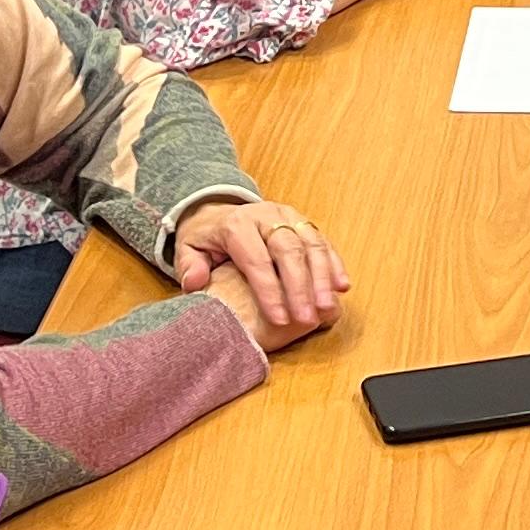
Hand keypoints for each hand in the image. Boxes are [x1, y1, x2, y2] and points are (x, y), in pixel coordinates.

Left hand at [176, 197, 349, 348]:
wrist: (217, 210)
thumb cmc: (206, 237)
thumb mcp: (188, 249)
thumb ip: (190, 267)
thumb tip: (196, 282)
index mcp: (237, 225)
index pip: (256, 259)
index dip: (269, 290)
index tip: (279, 320)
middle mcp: (266, 216)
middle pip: (289, 250)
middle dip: (300, 287)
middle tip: (307, 318)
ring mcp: (288, 216)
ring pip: (311, 243)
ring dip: (322, 276)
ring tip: (328, 306)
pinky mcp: (302, 221)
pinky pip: (322, 240)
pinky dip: (333, 263)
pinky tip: (341, 286)